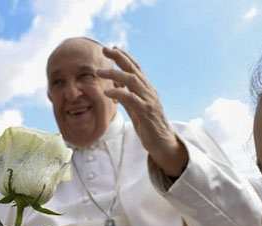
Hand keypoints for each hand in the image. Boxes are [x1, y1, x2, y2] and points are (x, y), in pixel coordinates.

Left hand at [97, 46, 187, 176]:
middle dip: (119, 57)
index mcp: (147, 89)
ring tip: (99, 72)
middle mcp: (149, 90)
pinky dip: (118, 92)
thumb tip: (114, 87)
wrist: (162, 142)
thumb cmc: (149, 126)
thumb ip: (127, 97)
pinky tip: (107, 91)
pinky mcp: (145, 111)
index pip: (136, 68)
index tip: (112, 48)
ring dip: (114, 74)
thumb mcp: (136, 108)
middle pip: (133, 69)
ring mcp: (148, 100)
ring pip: (131, 80)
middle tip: (105, 49)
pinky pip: (130, 98)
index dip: (125, 57)